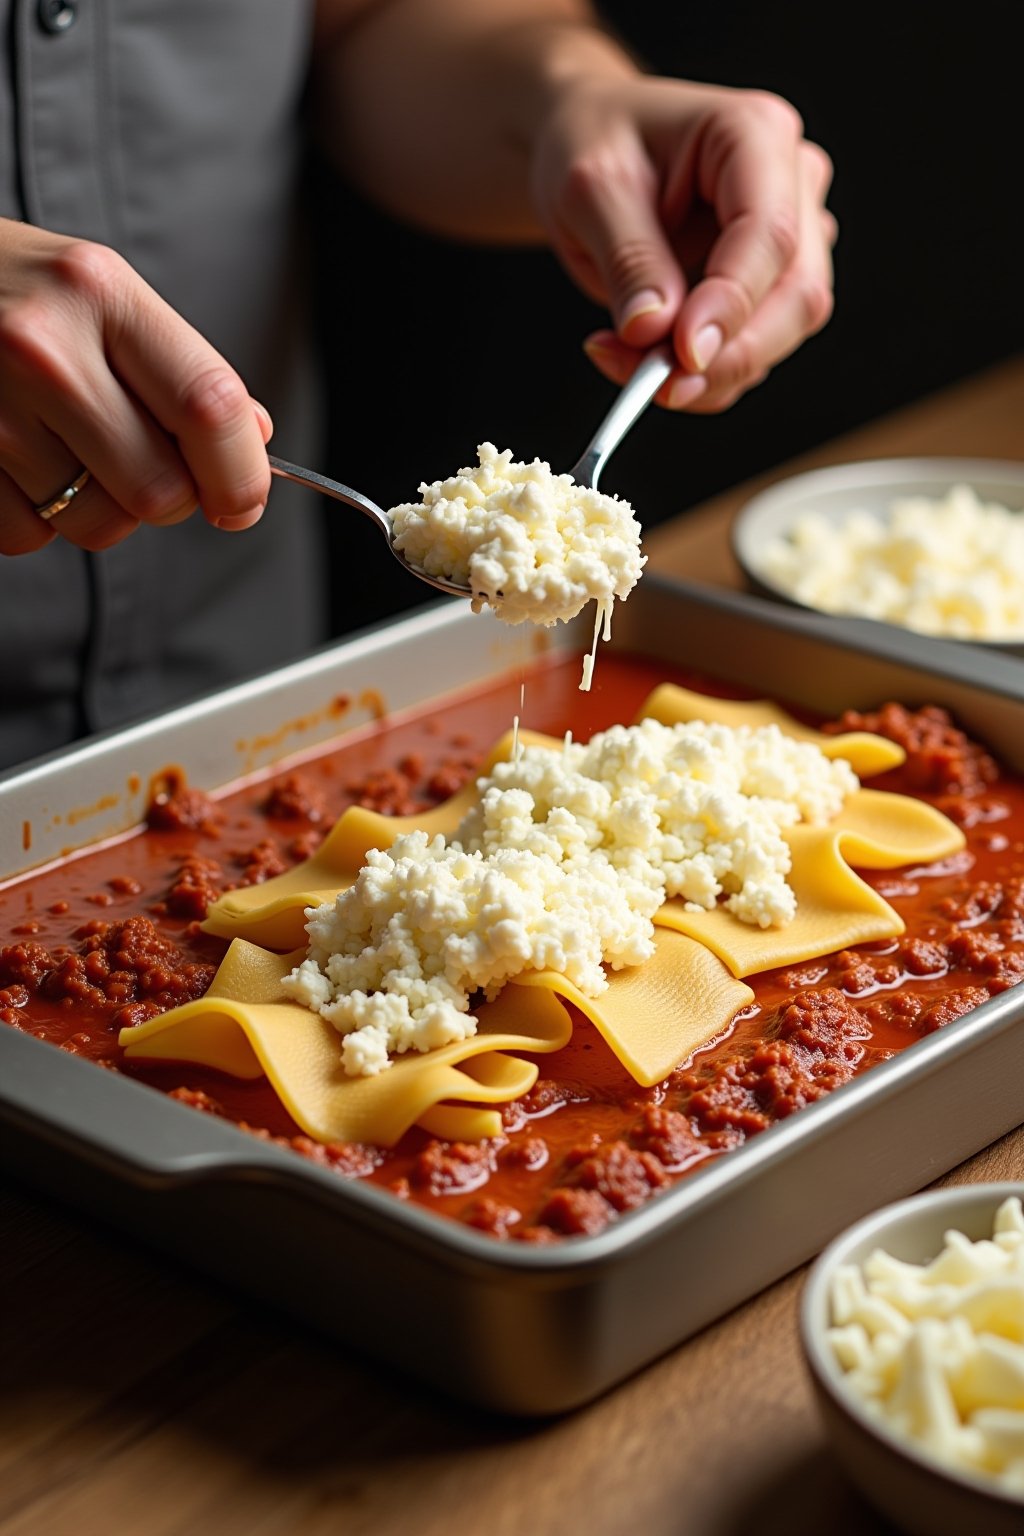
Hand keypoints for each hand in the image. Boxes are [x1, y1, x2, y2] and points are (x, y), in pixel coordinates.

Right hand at [0, 221, 271, 556]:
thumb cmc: (14, 292)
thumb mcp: (102, 296)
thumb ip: (181, 368)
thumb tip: (255, 441)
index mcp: (101, 294)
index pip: (211, 408)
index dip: (241, 475)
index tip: (243, 500)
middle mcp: (43, 348)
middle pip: (160, 490)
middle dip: (170, 500)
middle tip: (145, 468)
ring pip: (98, 525)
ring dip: (101, 511)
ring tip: (70, 454)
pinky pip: (29, 537)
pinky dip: (37, 520)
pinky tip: (20, 464)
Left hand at [530, 76, 835, 410]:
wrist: (587, 148)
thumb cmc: (593, 140)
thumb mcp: (590, 190)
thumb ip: (629, 259)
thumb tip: (655, 329)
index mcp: (754, 133)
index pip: (770, 234)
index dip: (732, 304)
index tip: (684, 354)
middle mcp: (789, 184)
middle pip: (797, 294)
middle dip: (724, 354)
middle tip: (651, 381)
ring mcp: (789, 238)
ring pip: (780, 334)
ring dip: (706, 373)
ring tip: (623, 359)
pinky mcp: (768, 286)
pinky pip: (749, 351)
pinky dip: (698, 375)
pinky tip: (640, 357)